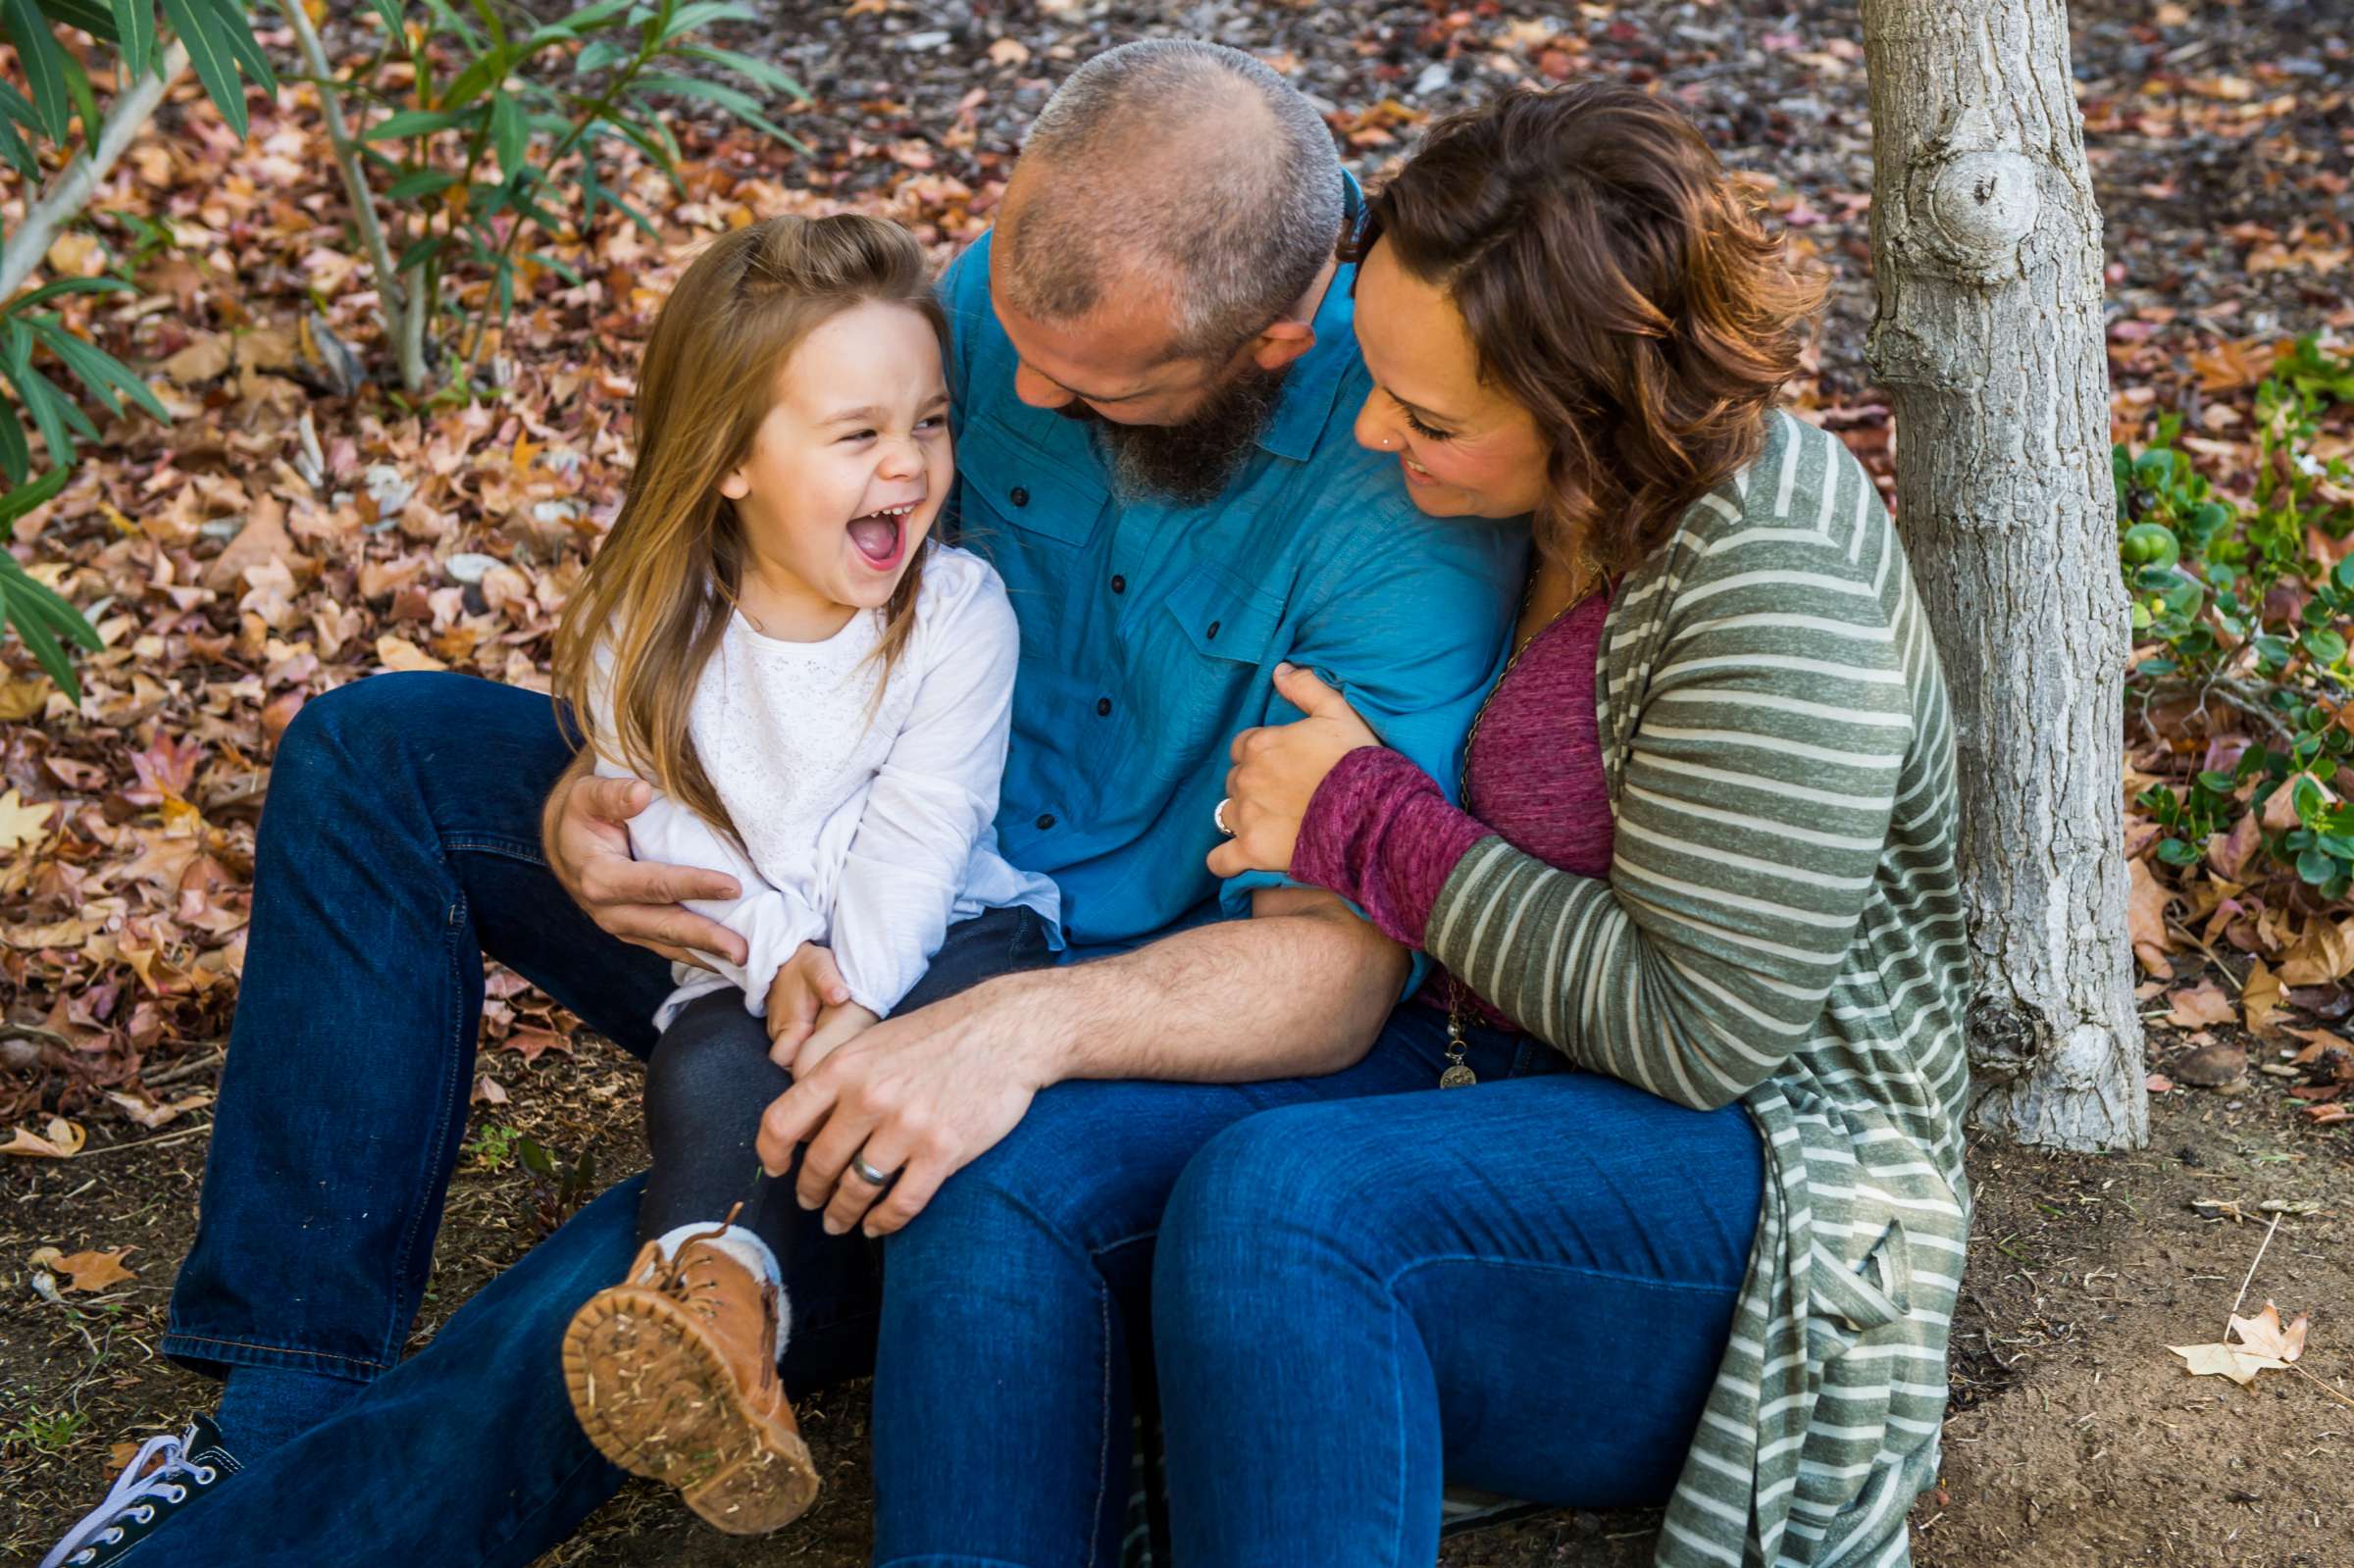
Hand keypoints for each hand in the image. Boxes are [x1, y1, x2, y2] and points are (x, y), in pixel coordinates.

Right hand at [544, 765, 747, 966]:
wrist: (566, 843)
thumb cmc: (583, 813)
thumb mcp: (588, 796)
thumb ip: (612, 794)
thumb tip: (641, 793)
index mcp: (599, 878)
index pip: (654, 884)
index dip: (693, 885)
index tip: (731, 887)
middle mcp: (610, 911)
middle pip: (665, 926)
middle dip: (706, 938)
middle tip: (743, 951)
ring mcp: (623, 927)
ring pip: (669, 944)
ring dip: (707, 954)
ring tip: (745, 962)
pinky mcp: (636, 932)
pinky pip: (669, 947)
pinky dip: (699, 954)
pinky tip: (727, 960)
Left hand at [757, 976, 1054, 1238]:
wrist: (1006, 1030)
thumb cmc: (939, 1034)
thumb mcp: (875, 1040)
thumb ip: (839, 1076)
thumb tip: (807, 1123)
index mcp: (844, 1067)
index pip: (782, 1121)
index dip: (771, 1155)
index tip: (777, 1171)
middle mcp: (869, 1098)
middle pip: (819, 1165)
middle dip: (811, 1193)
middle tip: (812, 1204)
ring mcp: (906, 1127)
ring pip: (856, 1190)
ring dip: (842, 1213)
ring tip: (840, 1221)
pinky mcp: (943, 1150)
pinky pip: (901, 1203)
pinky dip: (884, 1222)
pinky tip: (878, 1225)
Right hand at [765, 944, 852, 1061]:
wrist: (787, 955)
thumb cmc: (806, 963)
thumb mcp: (819, 966)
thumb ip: (828, 981)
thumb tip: (840, 997)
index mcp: (791, 1026)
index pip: (790, 1065)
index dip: (807, 1073)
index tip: (831, 1072)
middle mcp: (780, 1034)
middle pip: (789, 1067)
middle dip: (808, 1072)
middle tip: (838, 1069)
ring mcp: (780, 1033)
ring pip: (790, 1059)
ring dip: (809, 1061)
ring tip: (837, 1061)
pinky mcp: (784, 1030)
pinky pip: (793, 1048)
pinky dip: (806, 1050)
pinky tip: (827, 1048)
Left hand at [1207, 663, 1381, 878]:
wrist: (1372, 815)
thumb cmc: (1358, 762)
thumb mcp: (1339, 712)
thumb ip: (1305, 687)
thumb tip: (1279, 669)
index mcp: (1261, 744)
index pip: (1243, 746)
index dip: (1262, 755)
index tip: (1285, 766)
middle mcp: (1247, 778)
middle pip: (1235, 780)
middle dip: (1253, 786)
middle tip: (1285, 797)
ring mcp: (1247, 816)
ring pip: (1226, 814)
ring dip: (1242, 818)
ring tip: (1271, 825)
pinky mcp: (1252, 851)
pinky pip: (1220, 860)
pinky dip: (1224, 860)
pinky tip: (1237, 859)